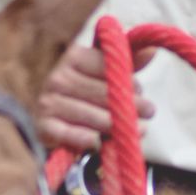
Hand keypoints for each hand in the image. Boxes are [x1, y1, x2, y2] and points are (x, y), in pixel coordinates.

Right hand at [37, 42, 155, 151]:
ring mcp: (48, 102)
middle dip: (129, 104)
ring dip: (116, 125)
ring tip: (139, 130)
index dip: (128, 79)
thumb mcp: (106, 74)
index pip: (107, 66)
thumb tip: (151, 51)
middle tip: (150, 112)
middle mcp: (57, 77)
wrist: (55, 120)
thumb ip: (126, 62)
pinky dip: (88, 139)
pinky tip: (100, 143)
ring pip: (92, 116)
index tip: (141, 90)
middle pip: (103, 93)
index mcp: (73, 56)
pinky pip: (72, 135)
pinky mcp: (43, 126)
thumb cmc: (87, 93)